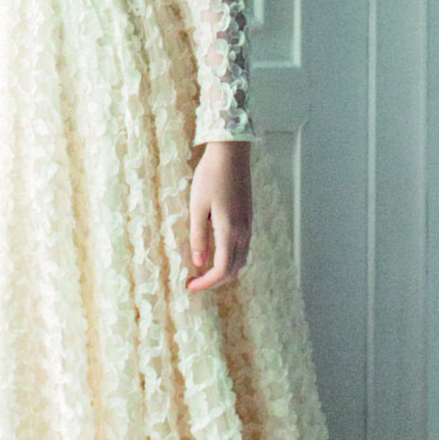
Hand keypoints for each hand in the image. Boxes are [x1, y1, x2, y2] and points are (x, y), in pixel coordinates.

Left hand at [187, 139, 252, 290]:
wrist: (231, 153)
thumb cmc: (210, 177)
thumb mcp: (197, 206)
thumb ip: (199, 236)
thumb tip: (198, 263)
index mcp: (229, 230)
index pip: (222, 269)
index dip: (207, 283)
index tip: (190, 286)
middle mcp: (243, 232)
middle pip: (234, 269)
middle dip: (215, 281)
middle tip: (194, 281)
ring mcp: (248, 225)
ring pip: (241, 260)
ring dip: (224, 271)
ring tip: (203, 271)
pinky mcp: (248, 218)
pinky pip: (243, 248)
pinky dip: (231, 259)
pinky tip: (216, 254)